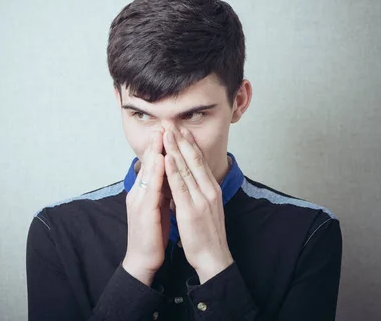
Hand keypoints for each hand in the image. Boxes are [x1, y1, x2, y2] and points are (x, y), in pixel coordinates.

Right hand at [122, 129, 170, 285]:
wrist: (143, 258)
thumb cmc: (152, 234)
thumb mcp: (157, 207)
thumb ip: (161, 190)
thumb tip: (169, 176)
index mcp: (143, 191)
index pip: (152, 164)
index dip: (159, 147)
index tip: (167, 131)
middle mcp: (138, 192)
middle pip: (148, 163)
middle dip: (156, 143)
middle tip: (163, 124)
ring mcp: (138, 200)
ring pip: (147, 171)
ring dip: (154, 152)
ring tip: (161, 135)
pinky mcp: (142, 210)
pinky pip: (150, 187)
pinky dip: (156, 172)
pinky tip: (161, 161)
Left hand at [163, 127, 233, 283]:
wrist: (214, 258)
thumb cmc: (208, 235)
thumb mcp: (207, 208)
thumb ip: (199, 192)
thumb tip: (190, 179)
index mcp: (211, 189)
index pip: (200, 161)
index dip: (190, 143)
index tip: (181, 128)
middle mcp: (208, 190)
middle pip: (194, 159)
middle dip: (182, 139)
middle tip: (172, 122)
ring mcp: (201, 199)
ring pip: (187, 168)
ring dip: (176, 148)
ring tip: (167, 132)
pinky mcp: (191, 210)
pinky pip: (181, 186)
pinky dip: (173, 169)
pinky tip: (167, 157)